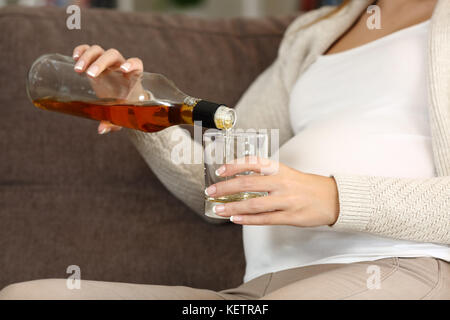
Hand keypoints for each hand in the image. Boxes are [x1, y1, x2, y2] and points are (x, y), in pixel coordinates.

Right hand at [72, 44, 143, 134]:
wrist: (121, 101)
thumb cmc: (125, 108)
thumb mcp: (121, 116)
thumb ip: (113, 123)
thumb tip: (101, 129)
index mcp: (132, 77)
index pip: (137, 64)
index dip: (132, 64)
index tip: (124, 70)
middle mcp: (120, 66)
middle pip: (113, 55)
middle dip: (101, 63)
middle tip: (90, 75)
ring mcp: (107, 63)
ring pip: (99, 51)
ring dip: (88, 57)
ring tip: (78, 70)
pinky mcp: (95, 62)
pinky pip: (88, 50)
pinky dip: (81, 50)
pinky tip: (74, 57)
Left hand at [205, 157, 339, 226]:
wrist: (333, 198)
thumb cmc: (305, 186)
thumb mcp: (286, 173)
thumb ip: (265, 176)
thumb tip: (238, 180)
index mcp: (280, 169)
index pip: (253, 162)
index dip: (234, 165)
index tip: (219, 170)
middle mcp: (282, 183)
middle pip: (248, 184)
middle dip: (226, 188)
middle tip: (211, 191)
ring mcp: (286, 201)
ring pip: (254, 204)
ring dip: (232, 207)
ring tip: (218, 209)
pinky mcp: (290, 217)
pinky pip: (265, 219)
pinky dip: (247, 220)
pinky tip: (235, 219)